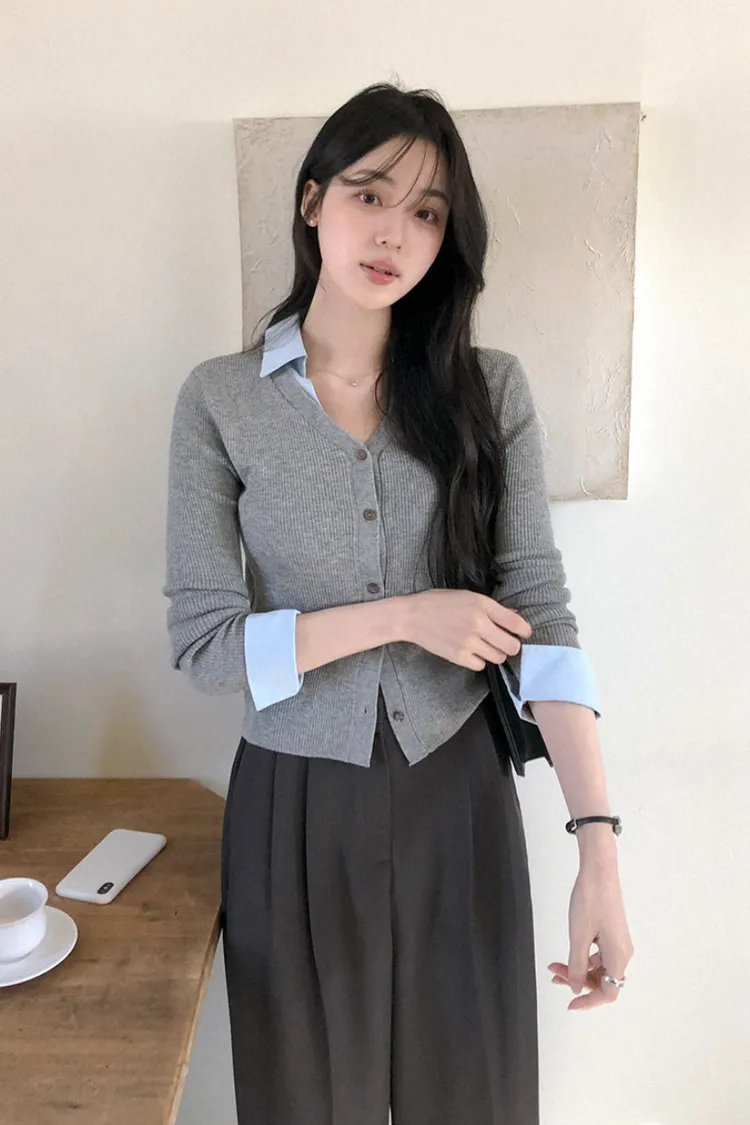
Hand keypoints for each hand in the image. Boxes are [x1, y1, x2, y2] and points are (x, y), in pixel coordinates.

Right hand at [403, 589, 531, 670]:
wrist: (412, 616)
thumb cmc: (439, 602)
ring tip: (484, 646)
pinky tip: (470, 651)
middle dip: (510, 645)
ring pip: (498, 658)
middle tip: (503, 642)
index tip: (523, 634)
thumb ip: (491, 608)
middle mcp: (478, 624)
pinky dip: (478, 660)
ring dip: (495, 653)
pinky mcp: (458, 656)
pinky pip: (480, 665)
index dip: (524, 631)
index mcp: (482, 605)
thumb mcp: (467, 596)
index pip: (516, 623)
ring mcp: (468, 642)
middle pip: (512, 646)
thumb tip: (514, 616)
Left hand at [547, 863, 633, 1011]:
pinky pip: (598, 955)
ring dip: (578, 970)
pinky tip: (567, 954)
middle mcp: (622, 952)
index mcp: (618, 956)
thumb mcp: (578, 937)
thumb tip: (576, 988)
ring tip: (555, 967)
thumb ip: (577, 965)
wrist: (599, 871)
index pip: (609, 993)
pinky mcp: (611, 933)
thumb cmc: (590, 900)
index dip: (589, 1002)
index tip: (570, 1004)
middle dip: (578, 983)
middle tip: (554, 976)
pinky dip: (582, 958)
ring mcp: (617, 942)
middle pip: (603, 981)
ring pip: (598, 968)